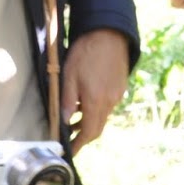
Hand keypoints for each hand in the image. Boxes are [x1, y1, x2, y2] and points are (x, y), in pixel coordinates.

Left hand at [61, 28, 129, 151]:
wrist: (109, 33)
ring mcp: (117, 95)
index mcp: (96, 101)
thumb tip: (62, 122)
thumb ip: (66, 101)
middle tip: (70, 137)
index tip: (70, 151)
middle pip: (98, 128)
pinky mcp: (121, 87)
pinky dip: (97, 109)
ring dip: (89, 121)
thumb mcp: (69, 76)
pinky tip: (86, 100)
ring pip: (103, 116)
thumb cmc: (85, 52)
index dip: (79, 144)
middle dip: (84, 136)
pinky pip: (108, 105)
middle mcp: (110, 102)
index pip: (88, 132)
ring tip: (74, 117)